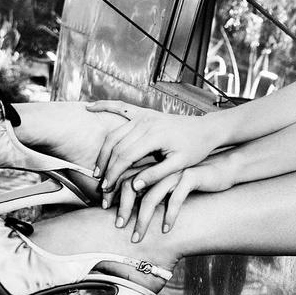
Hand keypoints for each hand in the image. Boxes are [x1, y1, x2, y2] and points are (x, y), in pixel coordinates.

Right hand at [87, 101, 216, 193]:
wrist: (206, 130)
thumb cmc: (195, 149)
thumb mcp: (180, 165)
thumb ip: (156, 175)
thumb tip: (133, 186)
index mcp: (155, 135)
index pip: (126, 156)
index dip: (113, 174)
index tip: (106, 189)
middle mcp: (146, 122)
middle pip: (116, 146)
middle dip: (105, 167)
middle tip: (99, 185)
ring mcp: (144, 115)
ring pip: (115, 133)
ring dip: (103, 151)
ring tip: (96, 170)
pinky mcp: (144, 112)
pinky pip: (121, 107)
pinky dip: (104, 105)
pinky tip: (89, 107)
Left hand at [111, 151, 237, 241]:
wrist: (223, 168)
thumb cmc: (194, 181)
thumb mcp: (170, 185)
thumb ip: (152, 192)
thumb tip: (129, 209)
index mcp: (151, 167)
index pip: (124, 179)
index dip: (114, 196)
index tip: (107, 213)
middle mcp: (159, 168)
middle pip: (132, 186)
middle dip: (123, 208)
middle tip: (119, 227)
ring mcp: (174, 172)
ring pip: (151, 197)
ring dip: (142, 219)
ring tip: (138, 236)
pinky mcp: (190, 177)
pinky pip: (176, 199)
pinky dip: (169, 216)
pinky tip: (166, 229)